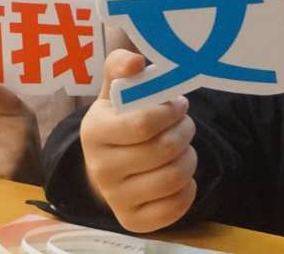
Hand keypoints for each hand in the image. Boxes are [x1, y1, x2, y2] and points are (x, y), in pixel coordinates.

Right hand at [79, 49, 196, 233]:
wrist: (105, 166)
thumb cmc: (117, 121)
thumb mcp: (114, 91)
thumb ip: (120, 66)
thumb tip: (135, 62)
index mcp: (94, 131)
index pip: (144, 124)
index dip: (171, 112)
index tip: (178, 104)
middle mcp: (99, 168)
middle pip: (164, 150)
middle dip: (185, 131)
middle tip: (185, 124)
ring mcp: (115, 198)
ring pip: (174, 177)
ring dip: (189, 157)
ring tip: (183, 147)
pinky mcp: (133, 220)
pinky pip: (176, 206)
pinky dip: (188, 188)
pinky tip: (180, 176)